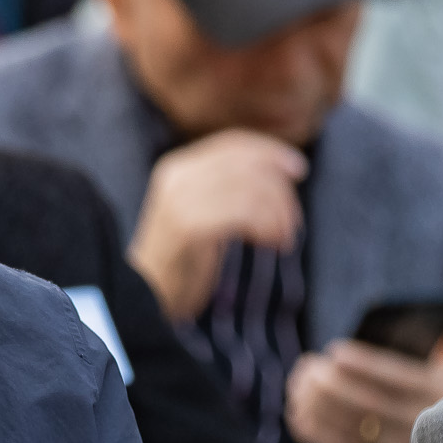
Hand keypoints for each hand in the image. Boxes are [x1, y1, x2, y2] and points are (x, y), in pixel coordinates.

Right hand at [128, 132, 307, 322]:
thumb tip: (277, 173)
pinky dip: (267, 226)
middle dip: (280, 191)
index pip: (233, 143)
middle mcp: (178, 176)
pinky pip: (242, 213)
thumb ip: (225, 189)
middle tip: (293, 224)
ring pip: (250, 188)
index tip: (299, 169)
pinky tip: (271, 244)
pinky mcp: (188, 225)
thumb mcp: (200, 213)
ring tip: (283, 239)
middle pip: (247, 164)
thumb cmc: (180, 262)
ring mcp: (180, 199)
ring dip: (278, 214)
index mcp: (178, 168)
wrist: (143, 299)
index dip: (270, 152)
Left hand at [283, 312, 442, 442]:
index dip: (362, 364)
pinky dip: (316, 433)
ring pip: (350, 427)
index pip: (395, 378)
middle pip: (367, 403)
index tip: (334, 351)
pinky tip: (296, 414)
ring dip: (316, 405)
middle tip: (306, 366)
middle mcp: (420, 423)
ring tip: (297, 385)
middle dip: (330, 383)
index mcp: (439, 393)